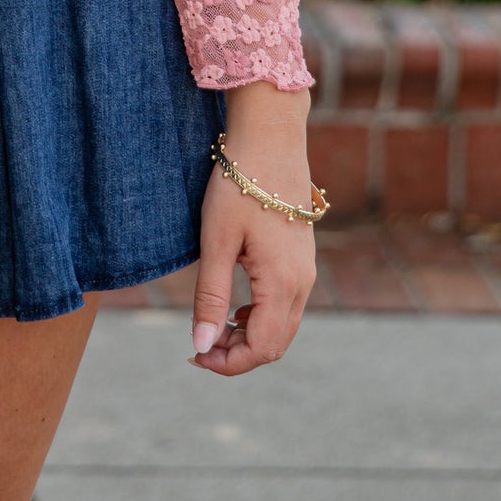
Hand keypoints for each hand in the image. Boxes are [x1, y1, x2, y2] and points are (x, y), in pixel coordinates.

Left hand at [191, 85, 315, 377]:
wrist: (270, 138)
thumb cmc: (239, 185)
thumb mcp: (217, 240)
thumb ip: (211, 296)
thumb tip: (202, 346)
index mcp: (283, 284)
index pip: (261, 349)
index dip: (227, 363)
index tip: (194, 355)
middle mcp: (303, 284)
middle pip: (275, 344)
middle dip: (237, 355)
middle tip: (198, 345)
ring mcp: (306, 271)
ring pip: (282, 327)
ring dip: (249, 337)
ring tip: (212, 326)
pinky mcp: (302, 259)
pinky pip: (286, 306)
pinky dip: (261, 317)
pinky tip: (235, 307)